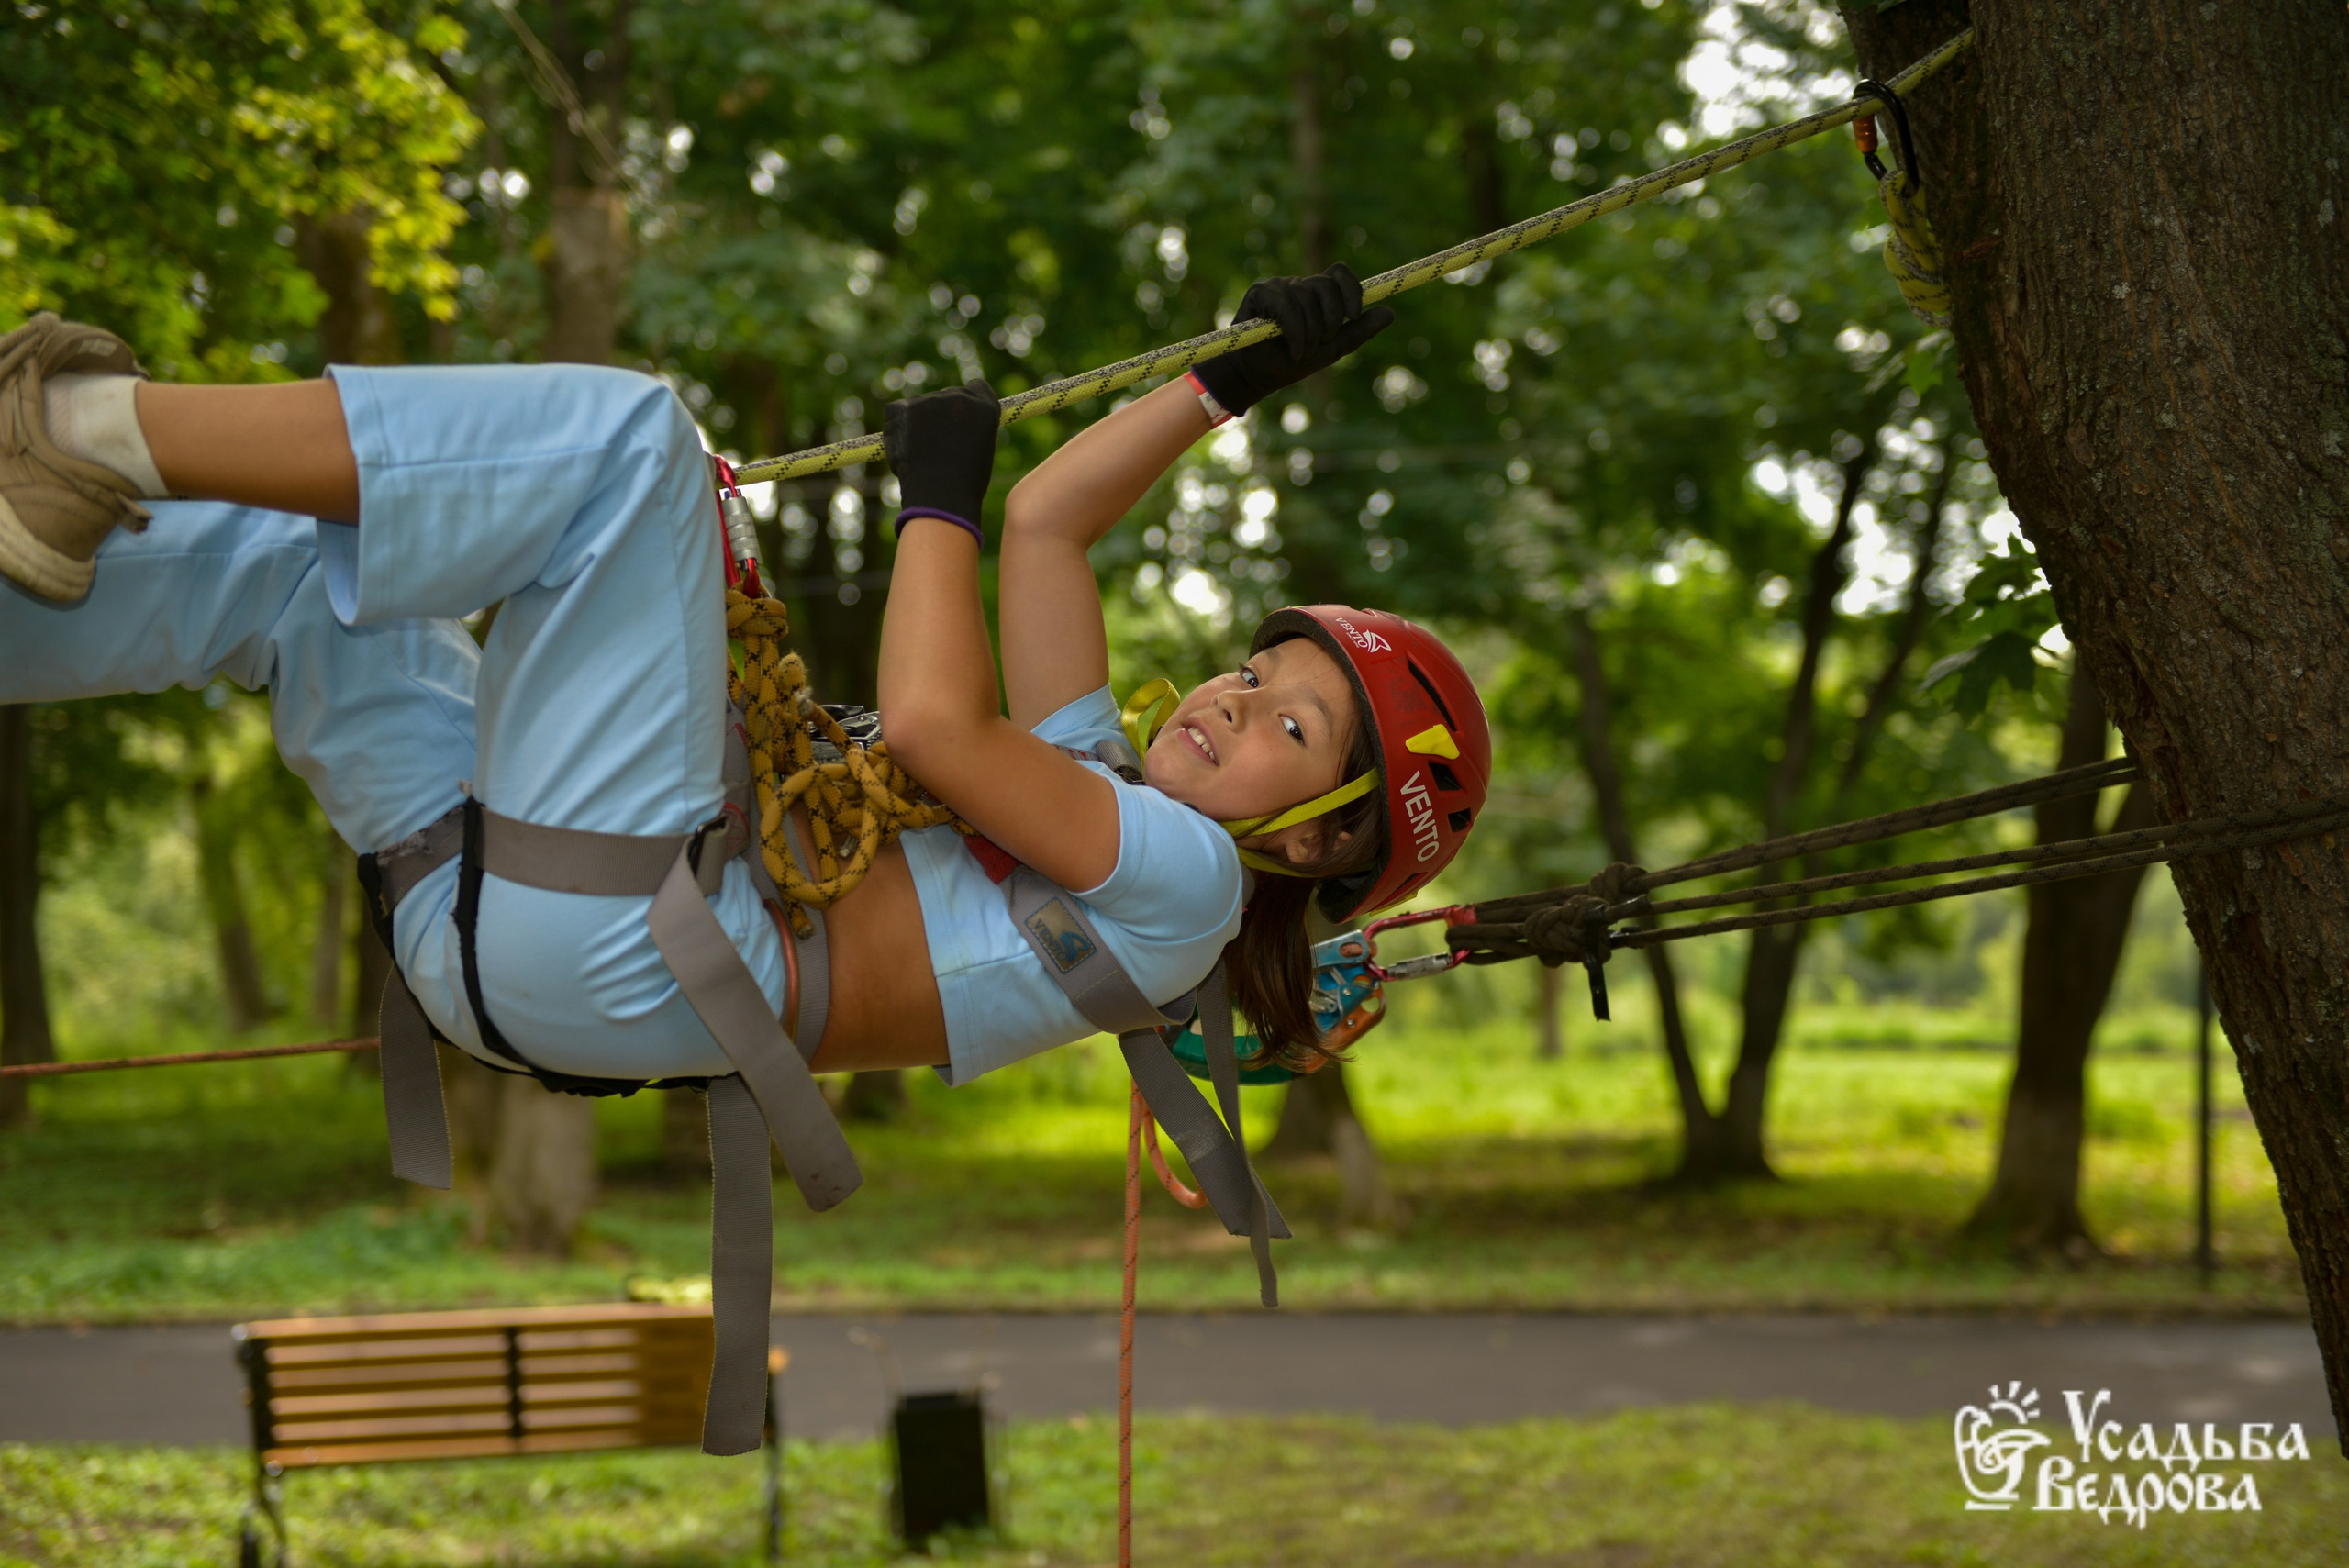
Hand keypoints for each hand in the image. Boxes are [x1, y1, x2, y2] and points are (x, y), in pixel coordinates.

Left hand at [884, 379, 1000, 535]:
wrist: (940, 498)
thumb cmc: (963, 484)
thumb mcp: (979, 449)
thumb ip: (969, 426)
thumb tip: (951, 419)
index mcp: (985, 407)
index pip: (976, 388)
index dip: (966, 404)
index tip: (958, 418)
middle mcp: (960, 397)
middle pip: (947, 396)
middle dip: (940, 414)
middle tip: (937, 446)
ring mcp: (932, 401)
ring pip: (921, 405)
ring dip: (918, 422)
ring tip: (923, 454)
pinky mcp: (906, 408)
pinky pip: (897, 410)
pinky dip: (897, 425)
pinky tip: (906, 447)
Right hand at [1189, 265, 1395, 417]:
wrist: (1256, 376)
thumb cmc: (1291, 362)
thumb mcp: (1332, 350)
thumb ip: (1358, 331)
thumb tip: (1390, 312)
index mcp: (1317, 294)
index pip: (1340, 274)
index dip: (1352, 290)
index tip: (1353, 315)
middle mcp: (1298, 285)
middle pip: (1326, 284)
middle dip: (1331, 318)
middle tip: (1322, 342)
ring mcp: (1279, 286)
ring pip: (1306, 296)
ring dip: (1310, 332)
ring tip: (1302, 353)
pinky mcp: (1260, 292)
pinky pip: (1286, 305)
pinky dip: (1294, 332)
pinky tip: (1293, 350)